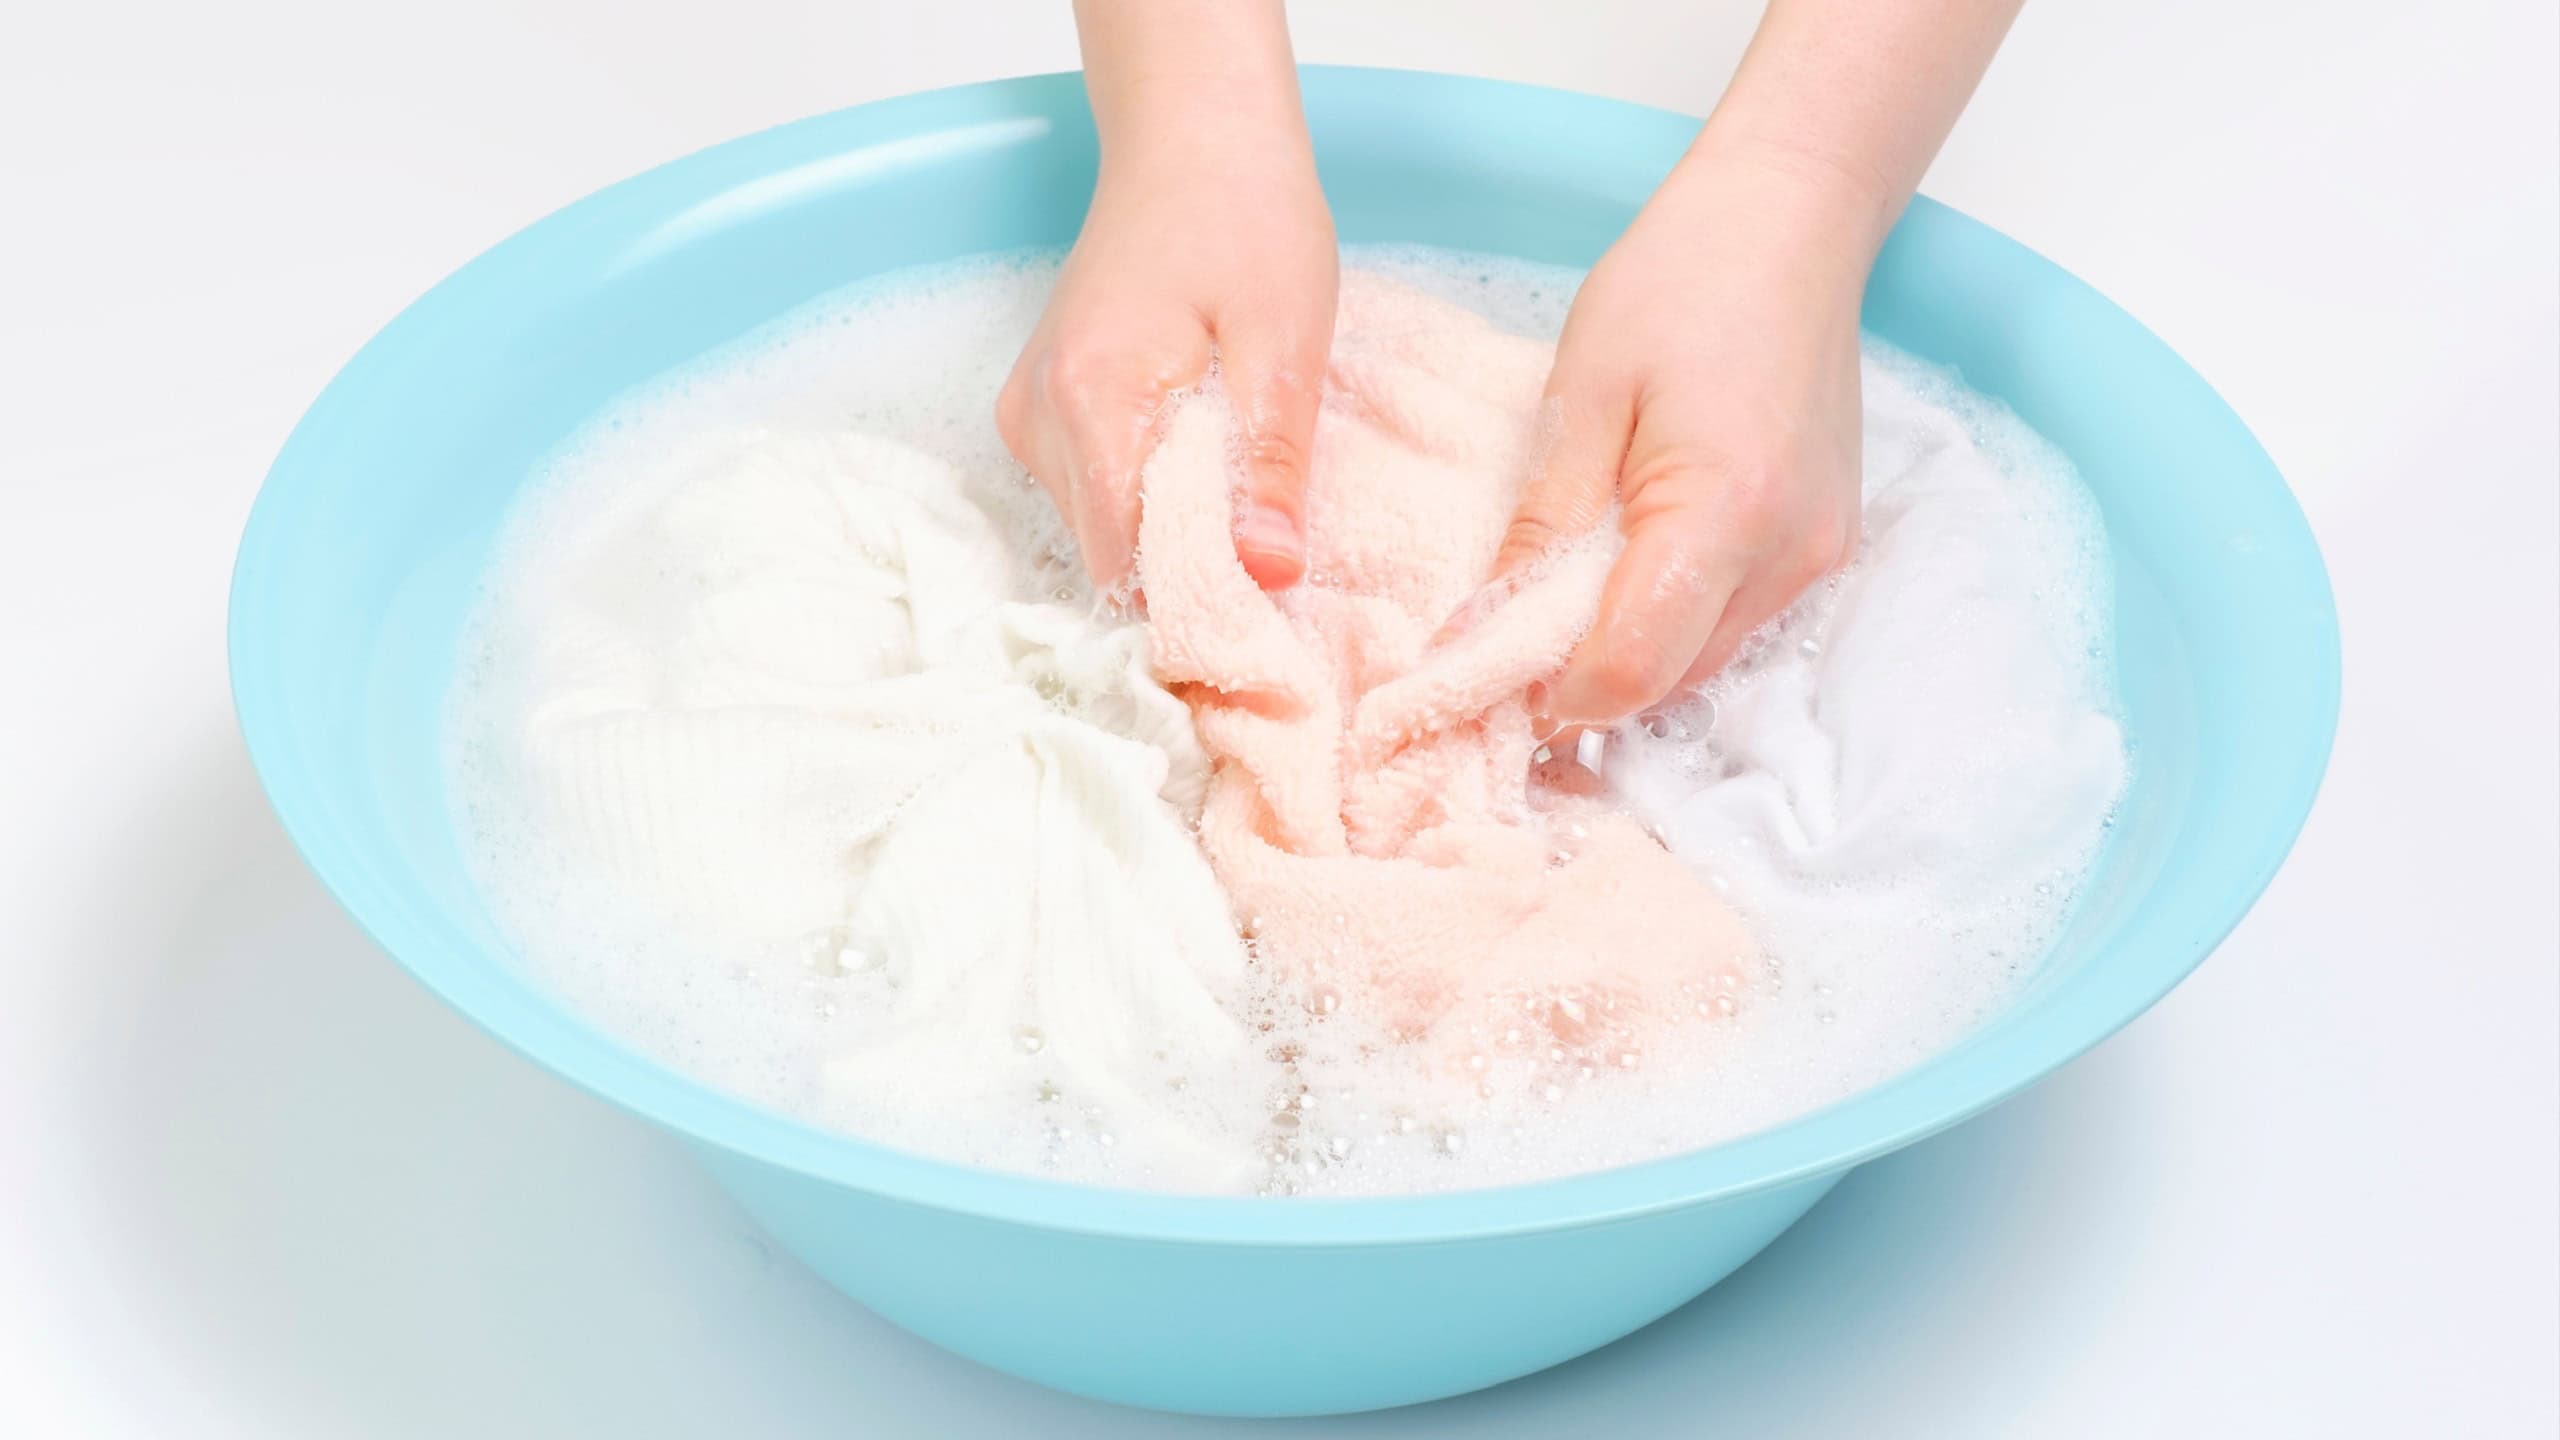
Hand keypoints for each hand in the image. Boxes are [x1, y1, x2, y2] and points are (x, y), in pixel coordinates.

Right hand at [997, 5, 1333, 593]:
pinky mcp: (1044, 409)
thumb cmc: (1245, 218)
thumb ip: (1268, 467)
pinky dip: (1152, 502)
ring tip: (1248, 514)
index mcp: (1090, 399)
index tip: (1260, 630)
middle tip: (1275, 576)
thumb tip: (1269, 576)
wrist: (1193, 138)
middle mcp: (1037, 415)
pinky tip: (1208, 477)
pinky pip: (1096, 491)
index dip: (1191, 609)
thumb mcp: (1283, 343)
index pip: (1120, 560)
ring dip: (1172, 540)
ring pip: (1101, 530)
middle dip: (1189, 580)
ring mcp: (1030, 413)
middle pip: (1107, 553)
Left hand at [1499, 150, 1875, 726]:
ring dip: (1630, 654)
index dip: (1552, 696)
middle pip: (1669, 683)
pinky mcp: (1825, 545)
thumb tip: (1478, 636)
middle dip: (1584, 683)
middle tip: (1508, 641)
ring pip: (1703, 664)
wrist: (1790, 222)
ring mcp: (1818, 555)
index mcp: (1724, 512)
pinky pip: (1735, 622)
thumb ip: (1537, 529)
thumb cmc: (1680, 283)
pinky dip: (1674, 620)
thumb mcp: (1581, 399)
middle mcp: (1788, 554)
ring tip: (1563, 599)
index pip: (1631, 668)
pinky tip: (1627, 569)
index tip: (1486, 673)